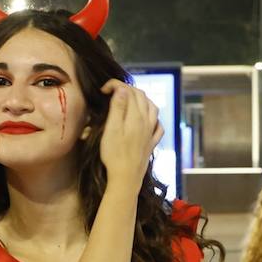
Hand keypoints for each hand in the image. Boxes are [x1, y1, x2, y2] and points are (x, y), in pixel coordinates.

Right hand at [97, 78, 162, 193]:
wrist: (126, 177)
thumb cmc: (115, 153)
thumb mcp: (112, 129)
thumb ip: (118, 108)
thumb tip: (122, 89)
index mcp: (135, 115)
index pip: (128, 91)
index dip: (115, 85)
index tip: (103, 90)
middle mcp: (146, 121)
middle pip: (141, 96)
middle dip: (127, 89)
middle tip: (112, 92)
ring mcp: (151, 132)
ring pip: (152, 108)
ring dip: (142, 99)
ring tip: (130, 100)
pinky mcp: (151, 143)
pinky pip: (158, 126)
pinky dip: (154, 118)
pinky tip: (148, 120)